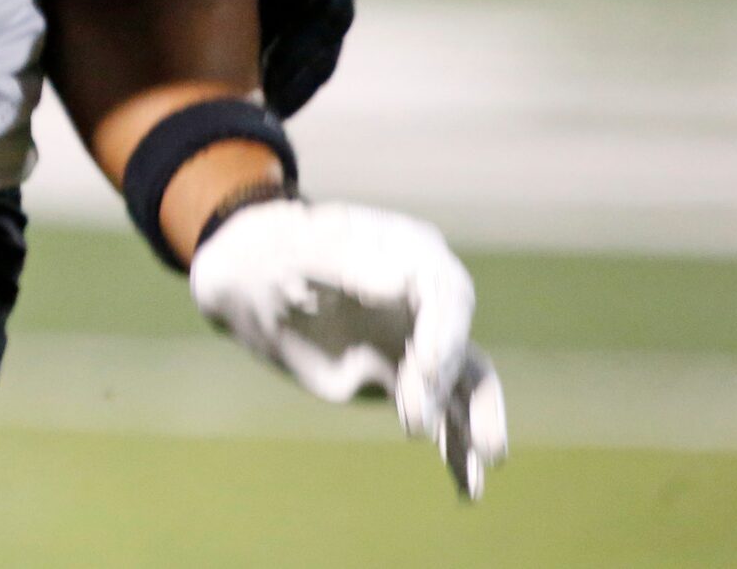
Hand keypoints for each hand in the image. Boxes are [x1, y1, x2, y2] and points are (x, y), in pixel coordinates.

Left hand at [189, 198, 508, 497]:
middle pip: (457, 339)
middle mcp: (423, 296)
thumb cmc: (270, 256)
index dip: (443, 331)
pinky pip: (442, 411)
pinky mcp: (405, 375)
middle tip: (411, 418)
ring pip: (463, 381)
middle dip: (444, 381)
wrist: (250, 286)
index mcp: (405, 250)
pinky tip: (469, 487)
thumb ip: (341, 263)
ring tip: (485, 462)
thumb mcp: (294, 254)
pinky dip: (456, 447)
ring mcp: (417, 337)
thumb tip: (398, 283)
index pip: (444, 291)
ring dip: (475, 422)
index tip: (425, 365)